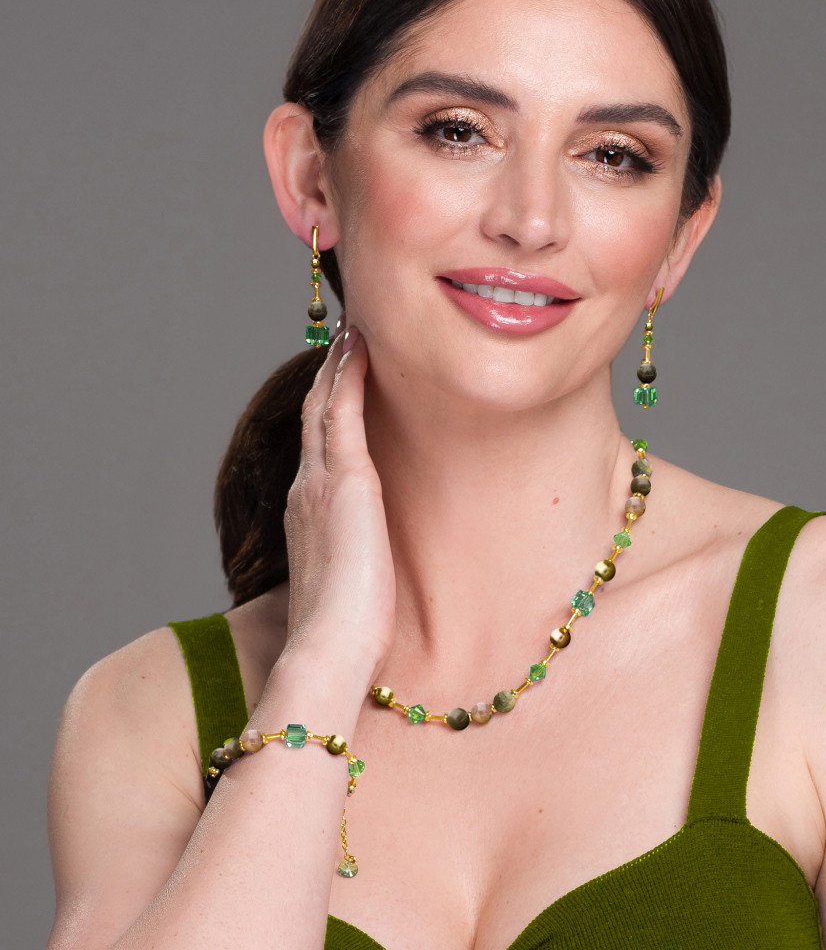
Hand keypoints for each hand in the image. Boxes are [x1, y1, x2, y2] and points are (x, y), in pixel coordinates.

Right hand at [281, 326, 395, 670]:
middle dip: (329, 375)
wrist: (330, 644)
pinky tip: (359, 348)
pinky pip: (343, 411)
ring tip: (353, 330)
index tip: (340, 380)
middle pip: (315, 415)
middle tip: (344, 338)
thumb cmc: (345, 627)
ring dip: (338, 365)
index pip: (318, 445)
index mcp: (308, 510)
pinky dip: (348, 376)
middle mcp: (307, 487)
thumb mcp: (349, 580)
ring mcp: (321, 480)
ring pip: (325, 404)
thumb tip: (368, 559)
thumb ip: (354, 556)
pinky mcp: (345, 478)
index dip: (326, 408)